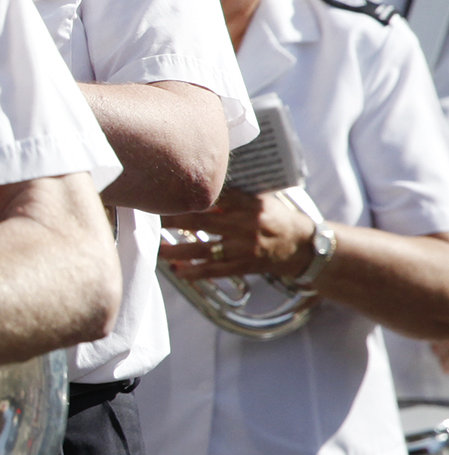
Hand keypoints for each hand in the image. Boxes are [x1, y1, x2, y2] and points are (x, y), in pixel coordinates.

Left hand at [160, 188, 319, 283]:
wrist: (303, 247)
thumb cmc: (278, 218)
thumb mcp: (262, 200)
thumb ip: (235, 195)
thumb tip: (202, 182)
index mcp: (249, 203)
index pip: (216, 194)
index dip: (190, 193)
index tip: (165, 190)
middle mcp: (245, 224)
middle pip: (201, 220)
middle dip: (172, 219)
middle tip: (150, 217)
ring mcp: (243, 247)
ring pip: (203, 249)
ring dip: (176, 250)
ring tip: (157, 249)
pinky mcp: (244, 265)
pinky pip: (214, 271)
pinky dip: (194, 272)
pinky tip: (177, 272)